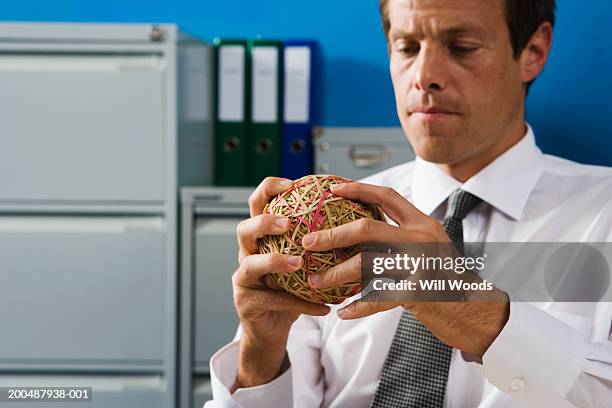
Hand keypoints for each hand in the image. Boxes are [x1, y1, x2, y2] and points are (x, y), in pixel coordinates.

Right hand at [232, 177, 330, 390]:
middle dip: (264, 222)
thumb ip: (318, 241)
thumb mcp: (303, 261)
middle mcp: (247, 254)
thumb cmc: (290, 289)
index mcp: (261, 238)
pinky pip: (275, 300)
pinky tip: (324, 306)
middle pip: (244, 229)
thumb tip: (358, 218)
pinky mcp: (246, 303)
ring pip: (251, 264)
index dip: (269, 189)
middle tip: (287, 223)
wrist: (270, 328)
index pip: (258, 204)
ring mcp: (243, 279)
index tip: (291, 184)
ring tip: (299, 262)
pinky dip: (301, 303)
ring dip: (275, 261)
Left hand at [302, 182, 508, 357]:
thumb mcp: (430, 245)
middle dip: (331, 235)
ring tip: (316, 281)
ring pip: (365, 264)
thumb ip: (403, 233)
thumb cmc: (445, 276)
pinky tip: (342, 313)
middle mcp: (422, 239)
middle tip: (307, 242)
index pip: (387, 197)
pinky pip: (378, 299)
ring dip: (335, 275)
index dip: (358, 189)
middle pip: (366, 228)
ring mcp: (419, 265)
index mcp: (423, 223)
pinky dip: (358, 307)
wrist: (475, 308)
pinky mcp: (417, 293)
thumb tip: (362, 226)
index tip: (332, 189)